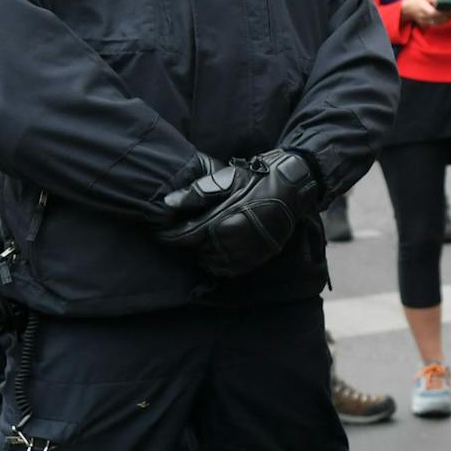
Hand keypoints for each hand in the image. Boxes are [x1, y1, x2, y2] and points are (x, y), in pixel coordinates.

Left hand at [155, 150, 322, 276]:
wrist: (291, 188)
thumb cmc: (255, 180)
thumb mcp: (224, 180)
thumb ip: (195, 193)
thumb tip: (168, 203)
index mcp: (221, 223)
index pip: (185, 237)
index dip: (169, 236)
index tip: (159, 233)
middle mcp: (232, 243)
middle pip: (196, 252)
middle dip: (187, 244)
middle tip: (183, 233)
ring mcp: (246, 253)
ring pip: (211, 262)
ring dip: (202, 253)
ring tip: (201, 240)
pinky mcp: (256, 258)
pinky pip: (229, 269)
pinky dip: (219, 263)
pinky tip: (218, 249)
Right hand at [399, 0, 450, 27]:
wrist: (407, 9)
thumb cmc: (417, 0)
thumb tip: (443, 1)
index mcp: (425, 10)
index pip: (438, 13)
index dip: (446, 12)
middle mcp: (426, 18)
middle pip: (441, 19)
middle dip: (450, 15)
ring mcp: (426, 23)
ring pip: (441, 23)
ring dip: (448, 19)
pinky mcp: (427, 26)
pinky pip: (438, 24)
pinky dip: (444, 21)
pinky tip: (449, 16)